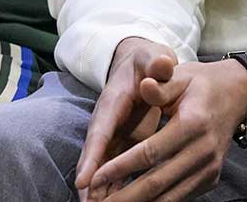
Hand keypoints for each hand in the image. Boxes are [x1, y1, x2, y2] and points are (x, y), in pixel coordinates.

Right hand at [75, 38, 177, 197]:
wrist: (141, 63)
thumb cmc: (149, 61)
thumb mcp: (154, 57)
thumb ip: (157, 62)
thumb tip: (161, 63)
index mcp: (113, 100)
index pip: (101, 130)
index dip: (93, 155)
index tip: (85, 179)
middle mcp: (108, 121)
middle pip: (95, 154)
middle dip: (90, 181)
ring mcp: (114, 134)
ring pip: (102, 165)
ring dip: (99, 189)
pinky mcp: (122, 143)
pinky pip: (113, 167)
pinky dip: (111, 186)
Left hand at [86, 59, 246, 201]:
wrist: (238, 95)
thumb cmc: (201, 84)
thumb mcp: (181, 76)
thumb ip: (160, 87)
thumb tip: (144, 85)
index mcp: (193, 124)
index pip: (150, 152)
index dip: (120, 167)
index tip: (95, 178)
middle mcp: (203, 150)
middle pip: (156, 182)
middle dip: (124, 197)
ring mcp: (209, 168)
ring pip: (168, 197)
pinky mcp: (210, 179)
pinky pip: (179, 197)